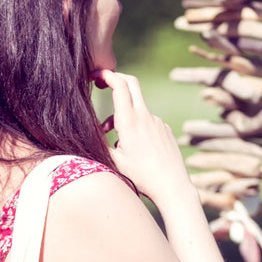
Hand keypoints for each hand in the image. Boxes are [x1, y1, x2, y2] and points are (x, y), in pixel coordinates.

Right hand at [95, 68, 193, 206]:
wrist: (172, 186)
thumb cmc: (142, 177)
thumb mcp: (114, 161)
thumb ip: (100, 143)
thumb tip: (90, 132)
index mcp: (129, 122)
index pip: (119, 85)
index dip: (107, 75)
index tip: (96, 75)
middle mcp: (145, 117)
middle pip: (131, 83)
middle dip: (116, 79)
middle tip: (103, 83)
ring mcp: (158, 121)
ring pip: (136, 108)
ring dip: (123, 115)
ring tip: (115, 140)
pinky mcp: (165, 129)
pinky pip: (147, 121)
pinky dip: (136, 127)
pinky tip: (137, 149)